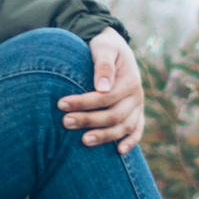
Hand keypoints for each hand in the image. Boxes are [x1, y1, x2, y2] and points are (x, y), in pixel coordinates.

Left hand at [58, 29, 144, 152]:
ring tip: (83, 141)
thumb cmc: (106, 47)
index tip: (60, 104)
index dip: (83, 103)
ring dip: (104, 136)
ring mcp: (138, 106)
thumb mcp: (104, 47)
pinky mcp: (137, 113)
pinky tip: (119, 151)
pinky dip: (131, 142)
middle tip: (65, 122)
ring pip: (123, 127)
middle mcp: (136, 96)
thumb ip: (103, 64)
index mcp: (129, 80)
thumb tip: (102, 87)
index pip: (105, 97)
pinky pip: (137, 130)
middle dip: (88, 120)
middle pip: (113, 115)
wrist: (116, 48)